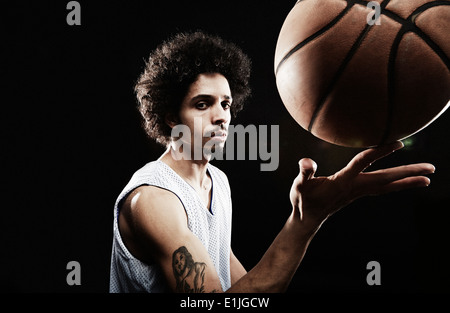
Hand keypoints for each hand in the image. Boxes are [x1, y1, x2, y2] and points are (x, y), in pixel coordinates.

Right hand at [289, 141, 434, 225]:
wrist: (307, 220)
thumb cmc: (303, 200)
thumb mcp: (300, 186)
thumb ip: (304, 173)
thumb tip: (306, 161)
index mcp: (342, 182)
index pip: (363, 162)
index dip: (379, 152)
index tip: (398, 143)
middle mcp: (354, 187)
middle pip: (386, 179)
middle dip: (408, 173)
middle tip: (431, 169)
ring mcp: (358, 192)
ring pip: (387, 186)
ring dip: (408, 181)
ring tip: (427, 178)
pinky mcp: (357, 194)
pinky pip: (381, 188)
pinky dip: (395, 184)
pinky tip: (402, 181)